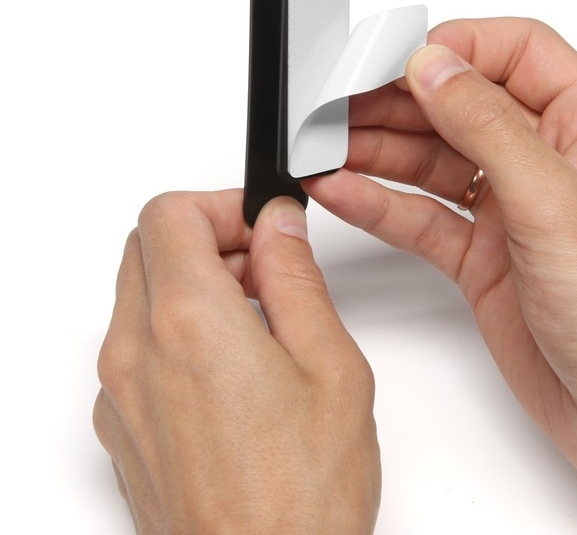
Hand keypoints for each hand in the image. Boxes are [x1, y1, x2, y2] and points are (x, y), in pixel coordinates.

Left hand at [93, 190, 379, 534]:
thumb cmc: (304, 496)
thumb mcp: (329, 365)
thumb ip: (296, 278)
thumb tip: (278, 225)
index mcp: (189, 322)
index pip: (170, 212)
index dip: (220, 206)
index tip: (260, 227)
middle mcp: (137, 353)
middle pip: (148, 246)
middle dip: (208, 239)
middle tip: (264, 269)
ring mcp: (120, 393)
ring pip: (140, 294)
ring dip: (194, 284)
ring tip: (259, 322)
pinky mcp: (122, 425)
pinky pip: (137, 345)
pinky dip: (177, 330)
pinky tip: (233, 369)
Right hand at [304, 18, 576, 531]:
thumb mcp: (558, 206)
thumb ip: (489, 128)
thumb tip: (434, 67)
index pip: (517, 53)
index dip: (454, 48)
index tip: (394, 61)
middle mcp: (550, 162)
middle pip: (462, 107)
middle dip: (397, 104)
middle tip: (337, 106)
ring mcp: (512, 209)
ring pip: (434, 161)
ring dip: (377, 152)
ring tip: (323, 147)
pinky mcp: (483, 255)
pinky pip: (422, 216)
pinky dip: (379, 203)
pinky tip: (341, 191)